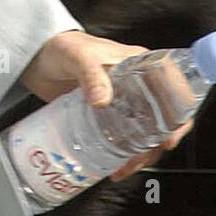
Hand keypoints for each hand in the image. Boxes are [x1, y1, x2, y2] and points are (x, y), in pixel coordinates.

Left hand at [19, 30, 193, 180]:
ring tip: (123, 168)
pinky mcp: (106, 117)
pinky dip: (124, 155)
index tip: (170, 137)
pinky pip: (124, 139)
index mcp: (139, 64)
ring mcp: (123, 103)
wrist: (36, 58)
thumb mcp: (78, 57)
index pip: (173, 89)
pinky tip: (113, 166)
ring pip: (145, 133)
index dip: (179, 114)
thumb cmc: (60, 47)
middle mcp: (137, 85)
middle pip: (163, 118)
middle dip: (159, 143)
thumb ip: (90, 74)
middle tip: (142, 159)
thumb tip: (102, 101)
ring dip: (141, 154)